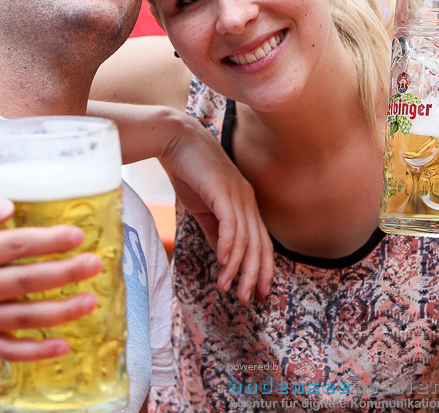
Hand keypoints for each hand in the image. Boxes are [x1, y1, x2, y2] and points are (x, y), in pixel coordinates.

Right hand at [0, 189, 103, 362]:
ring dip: (60, 312)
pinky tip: (64, 345)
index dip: (47, 241)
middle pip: (25, 282)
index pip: (13, 246)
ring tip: (91, 301)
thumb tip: (7, 205)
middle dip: (63, 273)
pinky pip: (8, 351)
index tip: (77, 235)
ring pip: (23, 318)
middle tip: (94, 264)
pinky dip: (36, 353)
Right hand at [159, 113, 273, 301]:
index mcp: (246, 203)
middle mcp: (248, 199)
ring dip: (238, 267)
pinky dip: (229, 246)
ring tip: (229, 287)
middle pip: (259, 244)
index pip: (261, 242)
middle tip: (247, 299)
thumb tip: (224, 259)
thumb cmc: (189, 172)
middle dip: (254, 274)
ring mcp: (237, 194)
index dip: (263, 268)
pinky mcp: (222, 191)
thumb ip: (216, 233)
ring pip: (245, 239)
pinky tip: (223, 264)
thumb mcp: (204, 209)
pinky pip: (231, 224)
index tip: (258, 292)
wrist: (175, 140)